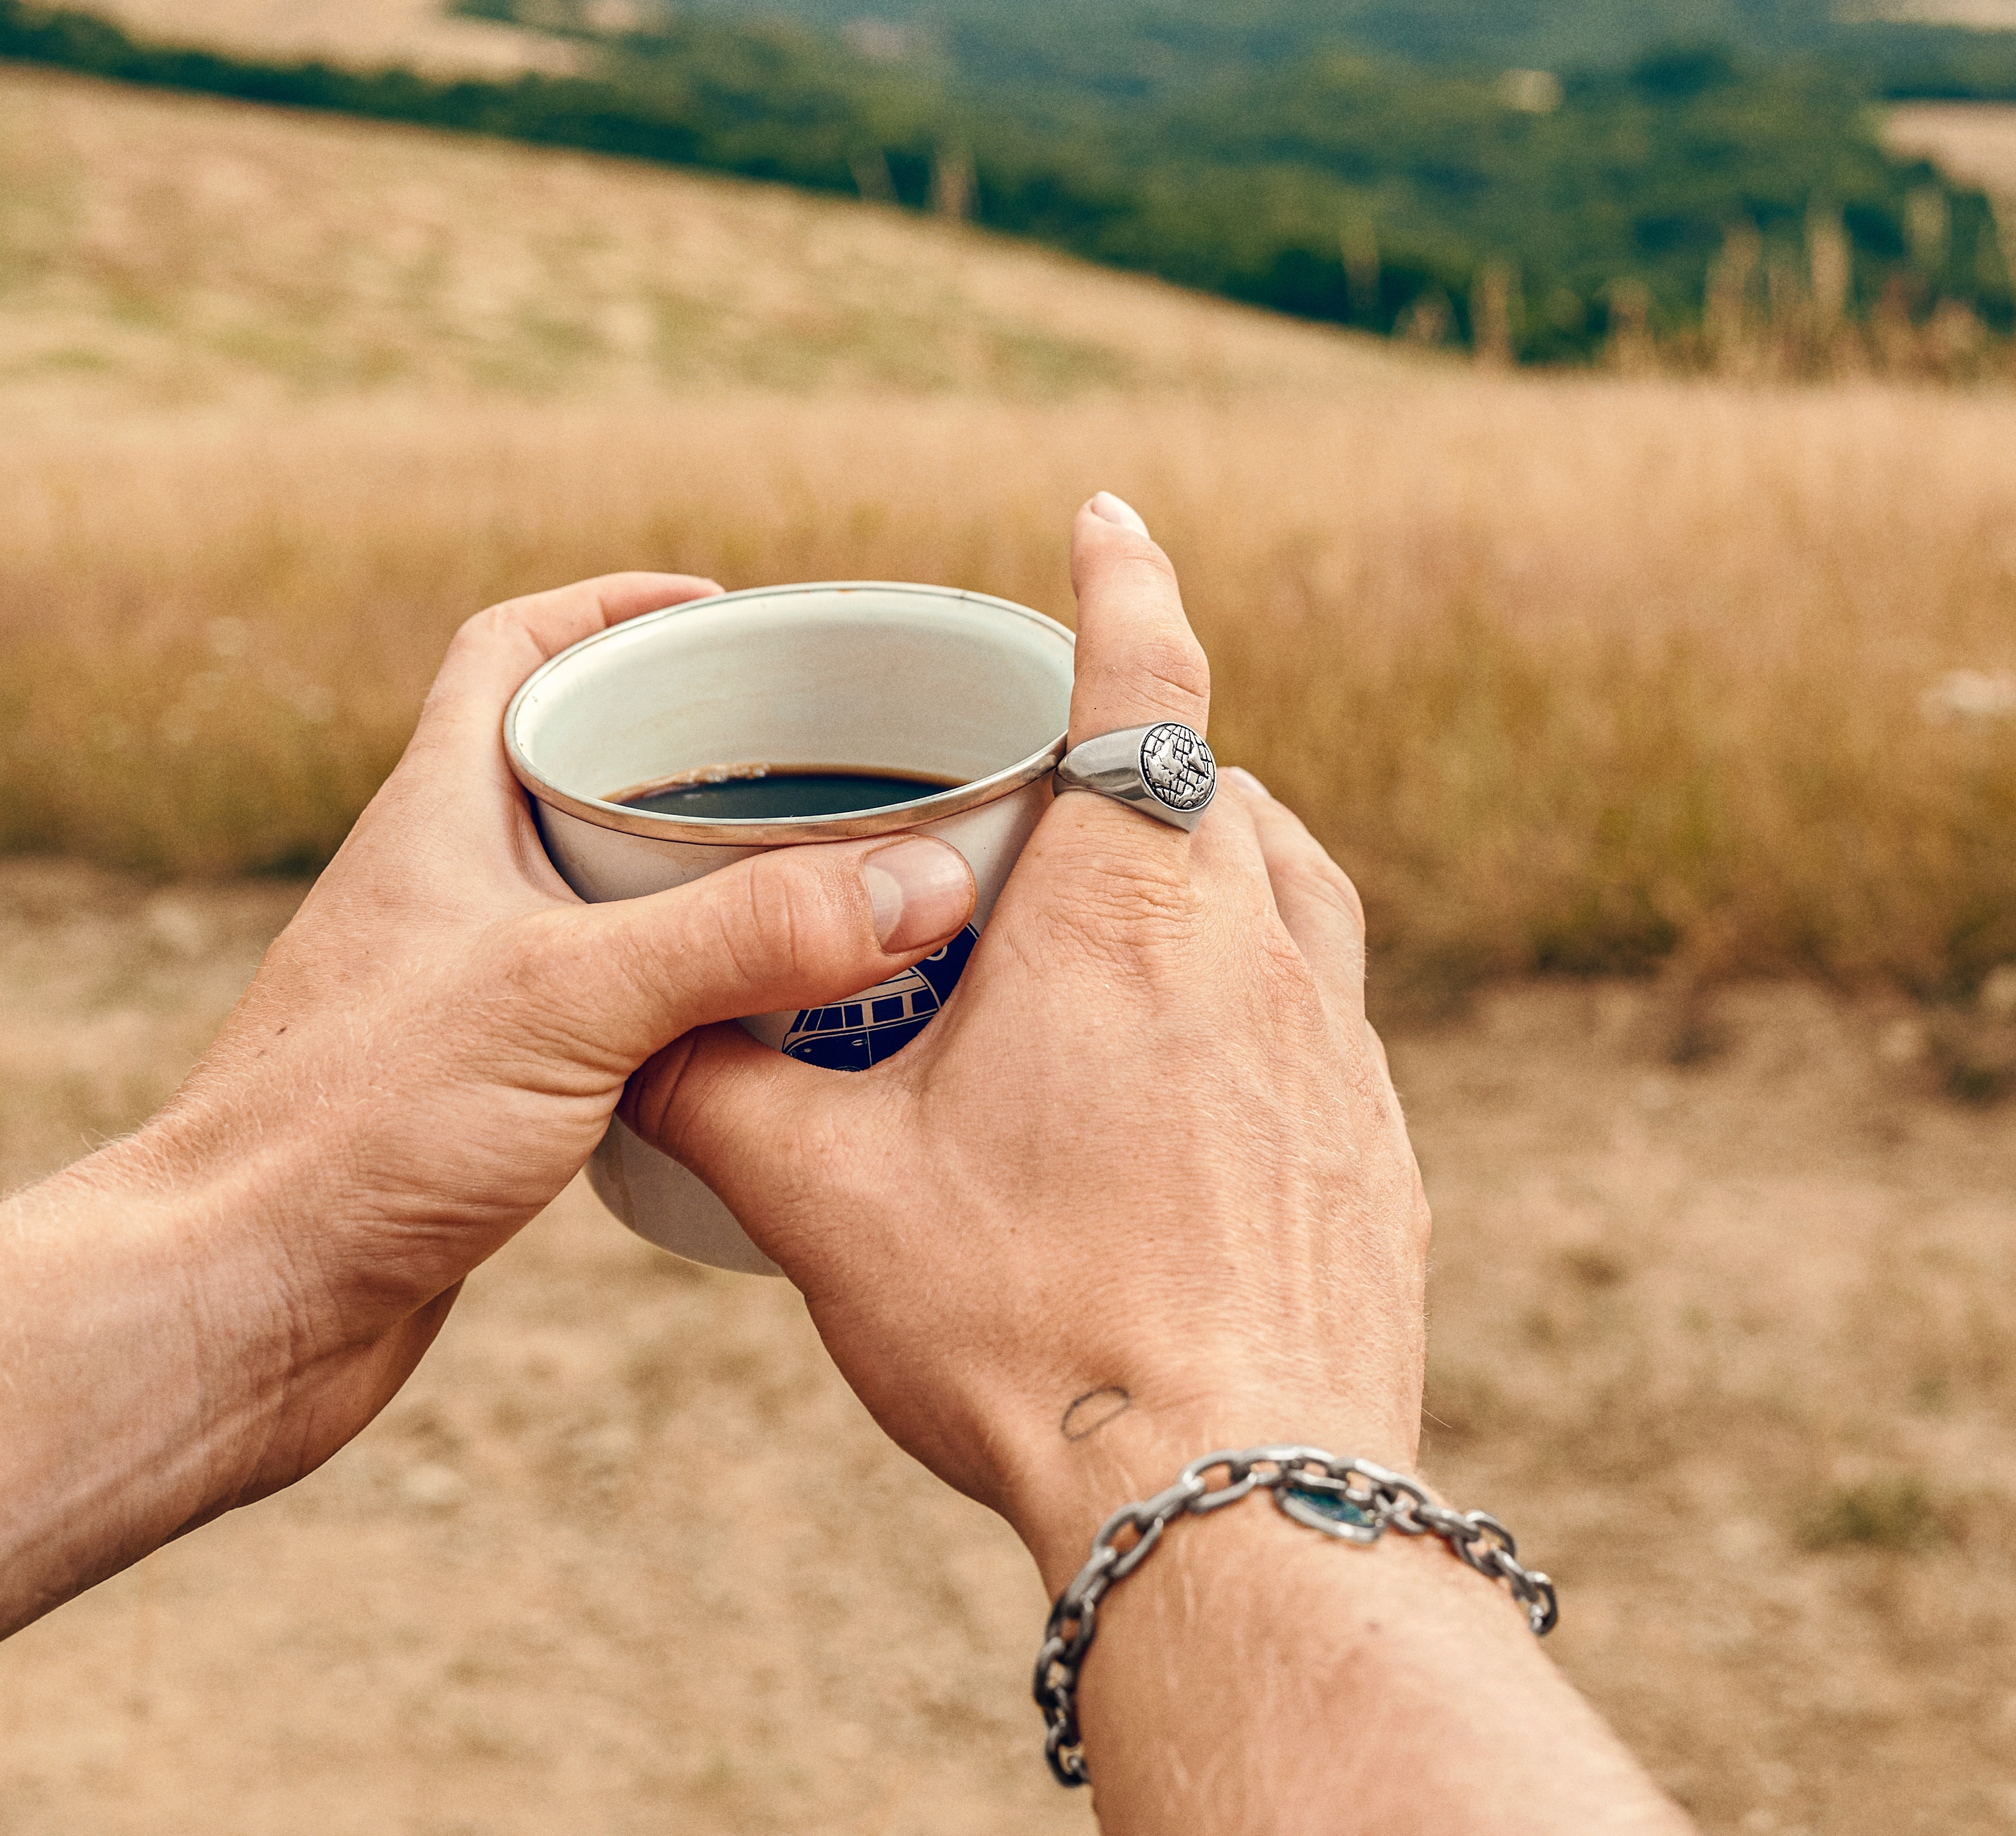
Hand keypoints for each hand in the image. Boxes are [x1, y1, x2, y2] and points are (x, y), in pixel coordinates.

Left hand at [0, 567, 983, 1737]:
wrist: (234, 1311)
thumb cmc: (354, 1130)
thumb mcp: (569, 1000)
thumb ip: (744, 933)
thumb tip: (920, 883)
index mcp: (436, 813)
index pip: (512, 649)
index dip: (612, 607)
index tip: (722, 611)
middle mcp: (444, 885)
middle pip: (577, 765)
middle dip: (695, 748)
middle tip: (815, 762)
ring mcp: (462, 988)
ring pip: (597, 892)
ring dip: (699, 879)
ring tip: (819, 888)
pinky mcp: (486, 1087)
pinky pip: (606, 1002)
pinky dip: (684, 995)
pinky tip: (762, 1033)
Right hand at [624, 503, 1686, 1833]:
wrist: (1227, 1504)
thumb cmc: (1025, 1328)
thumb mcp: (826, 1200)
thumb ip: (717, 1092)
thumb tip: (638, 1042)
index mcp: (1127, 916)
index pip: (1145, 682)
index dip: (1124, 581)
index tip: (1109, 511)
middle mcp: (1256, 953)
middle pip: (1217, 789)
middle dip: (1144, 757)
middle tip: (1055, 792)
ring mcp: (1337, 1054)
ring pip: (1291, 888)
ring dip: (1221, 860)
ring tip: (1134, 906)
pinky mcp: (1378, 1151)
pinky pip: (1326, 1015)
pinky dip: (1264, 993)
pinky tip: (1200, 1073)